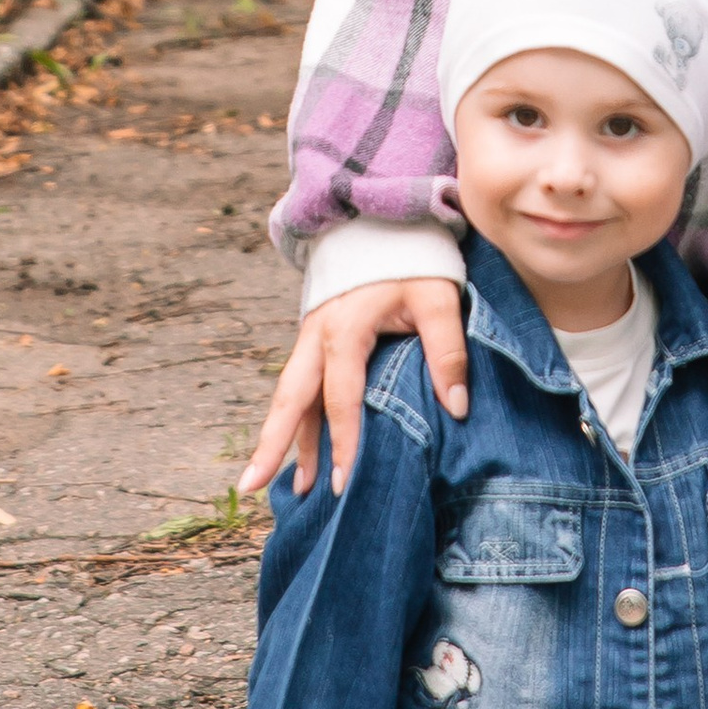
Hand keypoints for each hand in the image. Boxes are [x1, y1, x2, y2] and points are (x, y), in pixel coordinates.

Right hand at [241, 278, 468, 502]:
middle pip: (289, 399)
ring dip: (283, 439)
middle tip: (250, 488)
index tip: (345, 481)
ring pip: (289, 395)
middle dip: (270, 445)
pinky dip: (296, 419)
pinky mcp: (315, 339)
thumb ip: (447, 350)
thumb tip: (457, 406)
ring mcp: (311, 337)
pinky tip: (300, 450)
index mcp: (345, 329)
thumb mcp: (438, 298)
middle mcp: (317, 336)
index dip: (343, 441)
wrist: (386, 220)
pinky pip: (299, 385)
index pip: (341, 397)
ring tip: (283, 488)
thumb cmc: (413, 260)